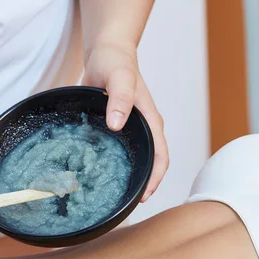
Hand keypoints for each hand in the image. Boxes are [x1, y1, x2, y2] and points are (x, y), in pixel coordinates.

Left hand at [83, 42, 168, 200]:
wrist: (107, 51)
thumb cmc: (115, 61)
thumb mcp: (118, 76)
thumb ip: (119, 98)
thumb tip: (117, 125)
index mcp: (150, 121)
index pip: (161, 156)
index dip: (155, 178)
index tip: (144, 197)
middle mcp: (144, 129)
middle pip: (150, 164)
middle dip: (142, 186)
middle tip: (124, 206)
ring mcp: (131, 130)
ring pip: (135, 160)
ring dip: (129, 177)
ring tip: (113, 196)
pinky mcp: (117, 129)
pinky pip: (120, 152)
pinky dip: (114, 165)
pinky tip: (97, 175)